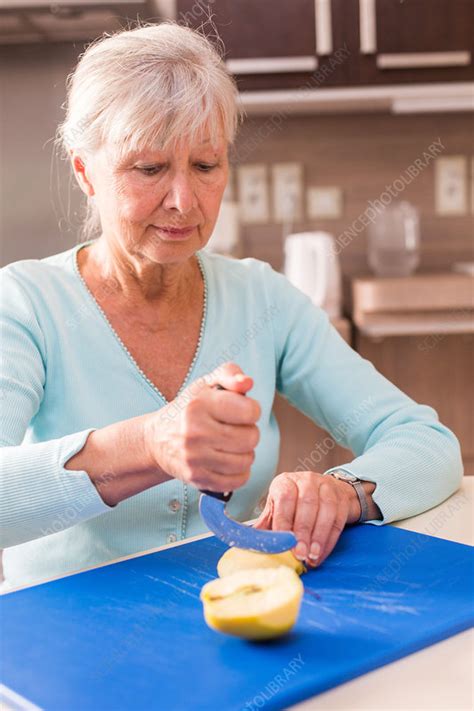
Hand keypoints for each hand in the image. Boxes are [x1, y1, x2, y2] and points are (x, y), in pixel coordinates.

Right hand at [145, 362, 260, 492]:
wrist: (158, 440)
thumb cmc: (189, 409)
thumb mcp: (206, 384)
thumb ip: (230, 374)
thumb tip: (248, 382)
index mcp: (199, 405)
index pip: (250, 411)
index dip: (251, 410)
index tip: (240, 410)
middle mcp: (195, 432)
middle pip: (251, 437)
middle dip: (249, 432)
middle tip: (234, 429)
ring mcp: (195, 458)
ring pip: (247, 460)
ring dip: (245, 452)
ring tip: (231, 445)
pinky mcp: (197, 478)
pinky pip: (238, 480)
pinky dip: (239, 472)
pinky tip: (228, 461)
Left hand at [254, 471, 358, 566]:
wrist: (325, 492)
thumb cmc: (295, 504)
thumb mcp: (278, 509)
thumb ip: (266, 524)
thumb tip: (248, 541)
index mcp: (285, 482)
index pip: (285, 498)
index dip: (284, 521)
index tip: (284, 542)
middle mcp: (306, 480)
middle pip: (306, 504)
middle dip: (303, 532)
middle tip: (299, 553)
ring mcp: (326, 487)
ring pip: (325, 510)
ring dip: (318, 536)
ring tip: (312, 556)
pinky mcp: (341, 498)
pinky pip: (337, 520)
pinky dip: (329, 540)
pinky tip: (321, 554)